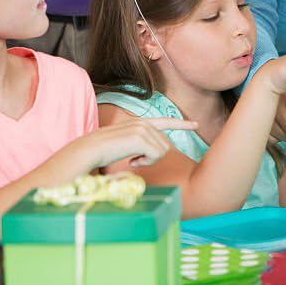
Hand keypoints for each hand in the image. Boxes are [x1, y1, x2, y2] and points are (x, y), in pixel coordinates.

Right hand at [81, 117, 196, 168]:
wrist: (89, 151)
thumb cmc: (105, 152)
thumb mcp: (126, 144)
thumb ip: (143, 142)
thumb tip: (161, 150)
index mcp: (140, 123)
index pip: (165, 122)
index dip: (182, 124)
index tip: (196, 125)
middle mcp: (143, 123)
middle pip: (165, 145)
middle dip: (153, 157)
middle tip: (135, 159)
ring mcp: (142, 129)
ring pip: (162, 151)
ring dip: (149, 160)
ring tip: (132, 159)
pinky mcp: (140, 137)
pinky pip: (156, 155)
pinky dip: (146, 162)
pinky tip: (132, 161)